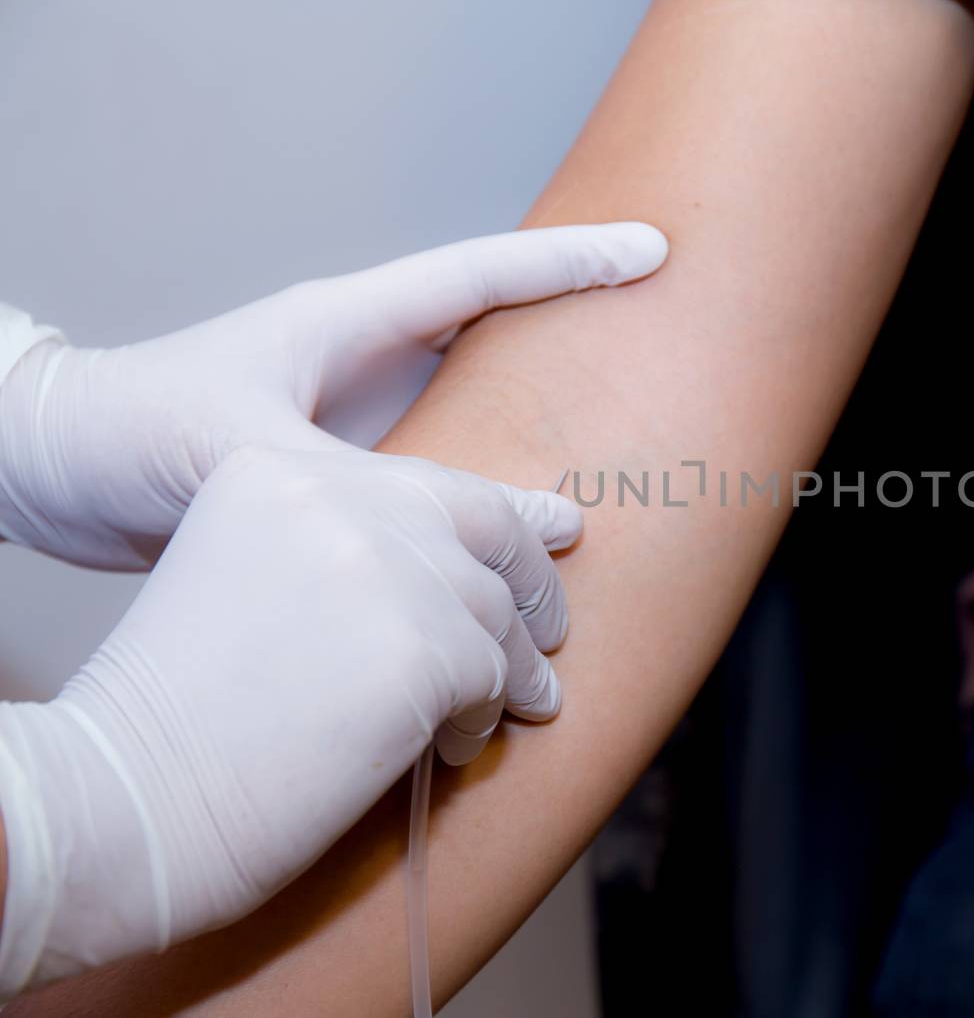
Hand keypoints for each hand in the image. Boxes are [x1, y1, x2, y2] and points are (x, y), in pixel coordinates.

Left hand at [0, 223, 664, 568]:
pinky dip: (482, 494)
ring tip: (611, 450)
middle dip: (575, 326)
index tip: (647, 251)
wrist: (54, 474)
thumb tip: (468, 529)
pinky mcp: (340, 475)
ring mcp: (353, 418)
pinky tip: (516, 533)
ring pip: (471, 408)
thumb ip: (355, 485)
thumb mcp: (244, 451)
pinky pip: (436, 474)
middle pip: (492, 330)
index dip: (569, 264)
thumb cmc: (128, 435)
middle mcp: (360, 362)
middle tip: (659, 332)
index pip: (478, 277)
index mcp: (344, 325)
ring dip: (536, 424)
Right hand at [0, 446, 580, 994]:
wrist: (122, 796)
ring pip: (494, 611)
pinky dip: (483, 717)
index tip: (557, 524)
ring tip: (512, 705)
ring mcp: (387, 569)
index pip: (427, 482)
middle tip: (553, 627)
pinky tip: (452, 746)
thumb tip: (461, 575)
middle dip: (531, 580)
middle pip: (483, 525)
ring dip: (511, 668)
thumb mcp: (246, 578)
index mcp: (278, 470)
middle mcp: (338, 500)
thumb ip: (340, 550)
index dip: (506, 509)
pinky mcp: (424, 648)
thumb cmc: (175, 711)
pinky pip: (494, 678)